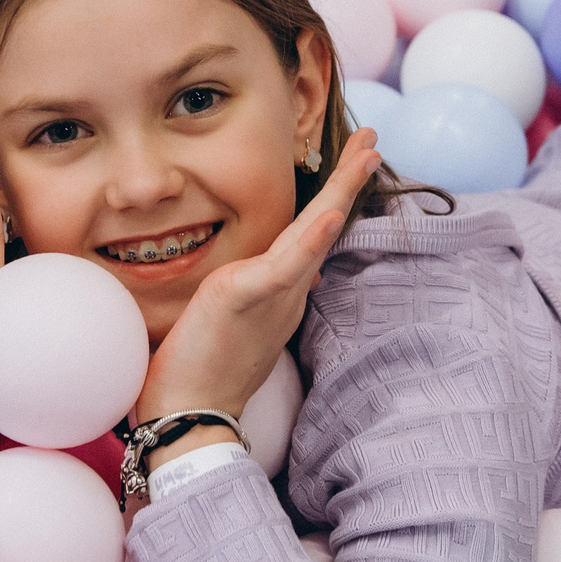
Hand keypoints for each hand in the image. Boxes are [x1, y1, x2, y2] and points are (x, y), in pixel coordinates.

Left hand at [135, 131, 380, 426]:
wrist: (187, 420)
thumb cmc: (195, 379)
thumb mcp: (226, 328)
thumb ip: (247, 299)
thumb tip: (263, 280)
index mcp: (279, 297)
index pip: (310, 239)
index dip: (332, 202)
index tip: (347, 172)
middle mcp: (285, 294)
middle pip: (324, 227)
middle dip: (348, 182)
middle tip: (373, 142)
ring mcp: (270, 295)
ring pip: (314, 234)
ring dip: (341, 190)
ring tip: (366, 153)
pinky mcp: (245, 298)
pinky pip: (286, 264)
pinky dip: (312, 238)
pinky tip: (329, 213)